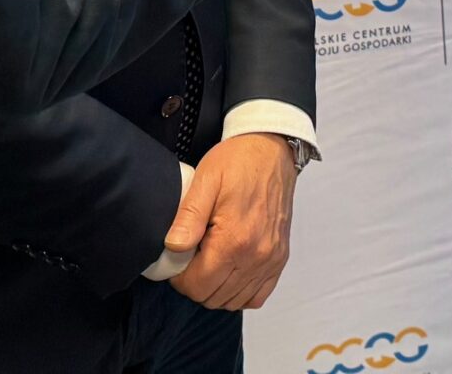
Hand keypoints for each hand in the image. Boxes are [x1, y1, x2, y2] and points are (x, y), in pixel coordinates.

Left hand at [163, 133, 298, 309]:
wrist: (272, 150)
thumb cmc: (237, 162)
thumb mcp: (205, 180)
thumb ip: (188, 217)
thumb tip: (171, 247)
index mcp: (234, 240)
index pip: (197, 285)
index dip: (179, 278)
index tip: (176, 260)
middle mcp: (256, 257)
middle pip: (213, 297)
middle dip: (195, 283)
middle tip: (190, 258)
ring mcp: (270, 260)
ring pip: (233, 301)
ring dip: (215, 289)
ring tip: (208, 261)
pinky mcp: (280, 259)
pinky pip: (257, 296)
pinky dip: (239, 292)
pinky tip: (229, 271)